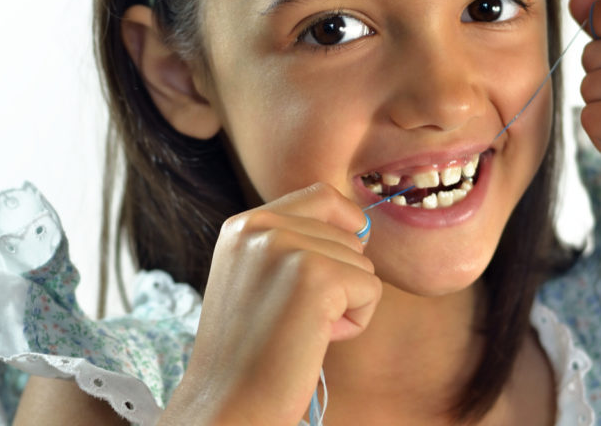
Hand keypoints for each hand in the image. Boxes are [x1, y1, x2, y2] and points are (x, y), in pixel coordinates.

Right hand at [161, 183, 380, 425]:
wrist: (229, 405)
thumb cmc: (249, 353)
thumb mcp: (255, 279)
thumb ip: (291, 246)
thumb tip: (360, 229)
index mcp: (242, 225)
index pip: (321, 195)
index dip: (344, 226)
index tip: (340, 263)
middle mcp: (260, 227)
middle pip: (347, 233)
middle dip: (341, 279)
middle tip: (299, 319)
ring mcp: (286, 248)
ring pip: (362, 264)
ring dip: (347, 303)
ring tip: (302, 332)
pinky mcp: (316, 276)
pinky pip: (371, 289)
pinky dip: (356, 322)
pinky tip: (317, 341)